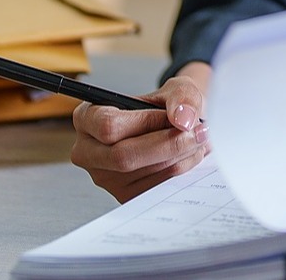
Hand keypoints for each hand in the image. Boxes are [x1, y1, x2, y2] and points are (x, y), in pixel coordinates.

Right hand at [70, 61, 211, 201]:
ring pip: (145, 173)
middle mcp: (88, 151)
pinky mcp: (124, 196)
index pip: (108, 126)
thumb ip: (182, 96)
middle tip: (198, 132)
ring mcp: (104, 178)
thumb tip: (182, 120)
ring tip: (197, 140)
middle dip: (169, 144)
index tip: (174, 117)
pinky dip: (181, 171)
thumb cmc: (168, 106)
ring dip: (181, 157)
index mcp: (87, 118)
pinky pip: (156, 188)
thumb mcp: (177, 89)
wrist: (177, 126)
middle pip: (124, 156)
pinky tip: (189, 155)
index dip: (147, 122)